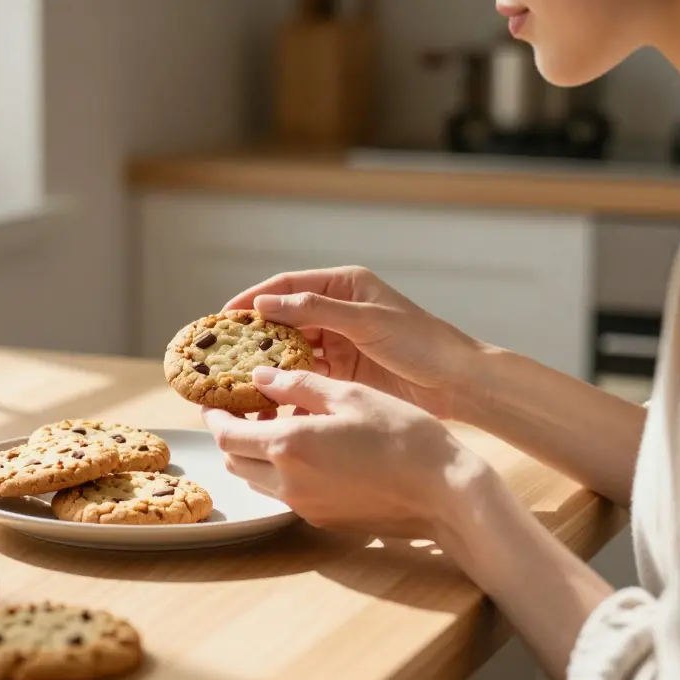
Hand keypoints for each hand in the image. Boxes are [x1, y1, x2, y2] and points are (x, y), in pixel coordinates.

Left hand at [202, 366, 497, 538]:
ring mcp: (304, 506)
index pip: (226, 435)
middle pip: (235, 461)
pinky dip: (282, 471)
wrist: (442, 492)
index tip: (217, 399)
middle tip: (246, 409)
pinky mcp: (322, 519)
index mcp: (288, 446)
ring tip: (279, 425)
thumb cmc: (402, 436)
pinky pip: (286, 493)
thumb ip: (298, 386)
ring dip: (256, 454)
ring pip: (258, 480)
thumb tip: (260, 378)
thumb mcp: (350, 396)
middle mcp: (287, 482)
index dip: (216, 416)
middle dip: (232, 435)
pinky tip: (310, 450)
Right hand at [225, 266, 482, 419]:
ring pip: (292, 347)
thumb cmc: (421, 343)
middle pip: (284, 317)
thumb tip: (266, 303)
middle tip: (223, 349)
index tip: (225, 316)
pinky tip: (267, 393)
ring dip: (267, 359)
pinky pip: (306, 372)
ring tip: (237, 374)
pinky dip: (287, 380)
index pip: (288, 286)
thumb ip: (316, 311)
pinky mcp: (343, 371)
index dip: (254, 298)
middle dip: (255, 333)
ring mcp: (339, 342)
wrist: (457, 383)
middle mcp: (337, 310)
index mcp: (344, 285)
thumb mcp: (367, 321)